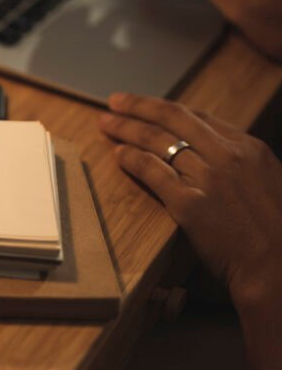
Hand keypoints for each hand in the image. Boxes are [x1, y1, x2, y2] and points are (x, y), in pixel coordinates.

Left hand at [97, 92, 281, 308]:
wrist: (279, 267)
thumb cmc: (275, 231)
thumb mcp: (268, 182)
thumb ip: (240, 163)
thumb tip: (208, 152)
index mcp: (249, 147)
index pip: (197, 117)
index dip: (164, 108)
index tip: (144, 105)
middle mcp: (228, 156)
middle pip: (172, 118)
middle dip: (138, 106)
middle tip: (114, 102)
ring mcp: (208, 177)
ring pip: (157, 140)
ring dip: (126, 129)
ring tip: (106, 124)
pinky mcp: (189, 203)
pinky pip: (152, 170)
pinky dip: (131, 159)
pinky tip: (117, 154)